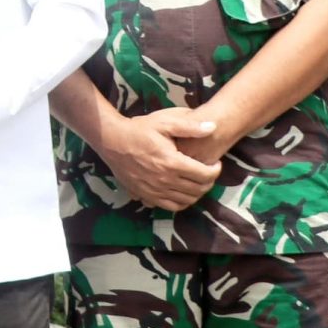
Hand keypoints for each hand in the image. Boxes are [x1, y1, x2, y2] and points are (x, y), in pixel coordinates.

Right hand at [102, 108, 223, 212]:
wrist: (112, 141)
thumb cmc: (139, 129)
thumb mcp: (164, 121)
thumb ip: (190, 126)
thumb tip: (213, 127)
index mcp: (172, 163)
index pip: (204, 175)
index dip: (215, 170)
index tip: (216, 163)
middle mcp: (165, 180)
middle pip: (198, 189)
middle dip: (209, 182)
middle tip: (208, 172)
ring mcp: (155, 190)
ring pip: (186, 200)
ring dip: (197, 193)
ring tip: (197, 182)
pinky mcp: (146, 196)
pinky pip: (171, 206)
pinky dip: (182, 202)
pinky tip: (183, 192)